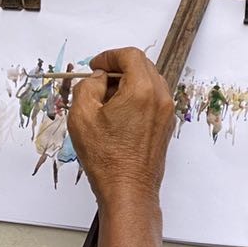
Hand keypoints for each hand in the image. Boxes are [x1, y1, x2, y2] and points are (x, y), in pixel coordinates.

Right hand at [68, 48, 174, 209]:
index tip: (95, 66)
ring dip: (128, 83)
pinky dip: (136, 97)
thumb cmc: (107, 159)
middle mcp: (160, 98)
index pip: (130, 56)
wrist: (128, 190)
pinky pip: (153, 99)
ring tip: (106, 100)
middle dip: (119, 68)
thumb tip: (97, 79)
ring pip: (149, 82)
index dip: (109, 56)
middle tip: (99, 80)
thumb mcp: (82, 116)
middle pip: (142, 66)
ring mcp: (166, 113)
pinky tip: (117, 114)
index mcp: (142, 90)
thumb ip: (87, 87)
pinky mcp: (165, 126)